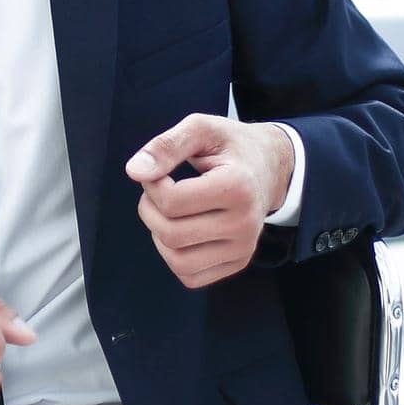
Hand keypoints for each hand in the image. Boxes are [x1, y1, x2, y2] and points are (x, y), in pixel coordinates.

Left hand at [127, 115, 293, 288]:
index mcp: (237, 187)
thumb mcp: (201, 128)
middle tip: (157, 190)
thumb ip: (166, 146)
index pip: (171, 202)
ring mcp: (244, 247)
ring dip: (159, 236)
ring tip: (167, 211)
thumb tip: (134, 171)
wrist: (269, 167)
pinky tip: (180, 229)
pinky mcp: (238, 262)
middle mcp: (245, 223)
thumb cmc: (230, 145)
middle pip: (171, 234)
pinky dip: (174, 256)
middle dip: (150, 210)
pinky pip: (190, 276)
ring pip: (179, 262)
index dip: (151, 184)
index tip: (158, 170)